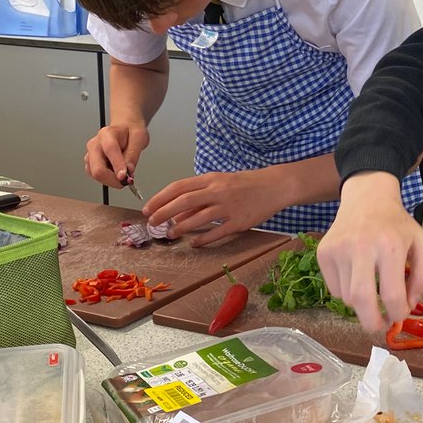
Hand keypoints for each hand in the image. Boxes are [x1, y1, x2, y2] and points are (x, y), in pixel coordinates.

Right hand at [84, 124, 149, 187]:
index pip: (110, 150)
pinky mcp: (90, 163)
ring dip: (110, 180)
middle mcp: (95, 144)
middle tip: (126, 181)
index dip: (117, 165)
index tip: (125, 177)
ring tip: (123, 175)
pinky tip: (116, 173)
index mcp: (107, 134)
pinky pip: (95, 176)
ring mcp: (90, 154)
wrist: (124, 129)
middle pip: (97, 168)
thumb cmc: (131, 132)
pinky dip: (107, 179)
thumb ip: (133, 154)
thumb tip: (128, 171)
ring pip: (95, 174)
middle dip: (112, 179)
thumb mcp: (139, 138)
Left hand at [142, 169, 284, 246]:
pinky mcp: (239, 221)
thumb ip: (200, 195)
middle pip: (184, 201)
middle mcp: (218, 191)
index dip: (160, 198)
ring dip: (180, 227)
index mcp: (211, 178)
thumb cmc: (245, 184)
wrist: (275, 186)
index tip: (148, 208)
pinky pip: (217, 232)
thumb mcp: (221, 182)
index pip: (179, 187)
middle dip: (164, 212)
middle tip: (152, 223)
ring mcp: (229, 206)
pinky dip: (202, 239)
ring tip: (170, 234)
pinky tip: (194, 244)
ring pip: (198, 218)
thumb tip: (176, 212)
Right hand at [317, 171, 422, 333]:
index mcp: (390, 246)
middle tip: (379, 325)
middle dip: (371, 323)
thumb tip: (408, 304)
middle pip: (361, 301)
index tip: (399, 314)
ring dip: (361, 303)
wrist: (368, 197)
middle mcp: (361, 247)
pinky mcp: (324, 252)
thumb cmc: (398, 224)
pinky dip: (347, 291)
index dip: (398, 313)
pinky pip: (334, 288)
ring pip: (347, 298)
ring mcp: (338, 249)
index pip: (392, 295)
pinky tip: (357, 274)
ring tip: (371, 286)